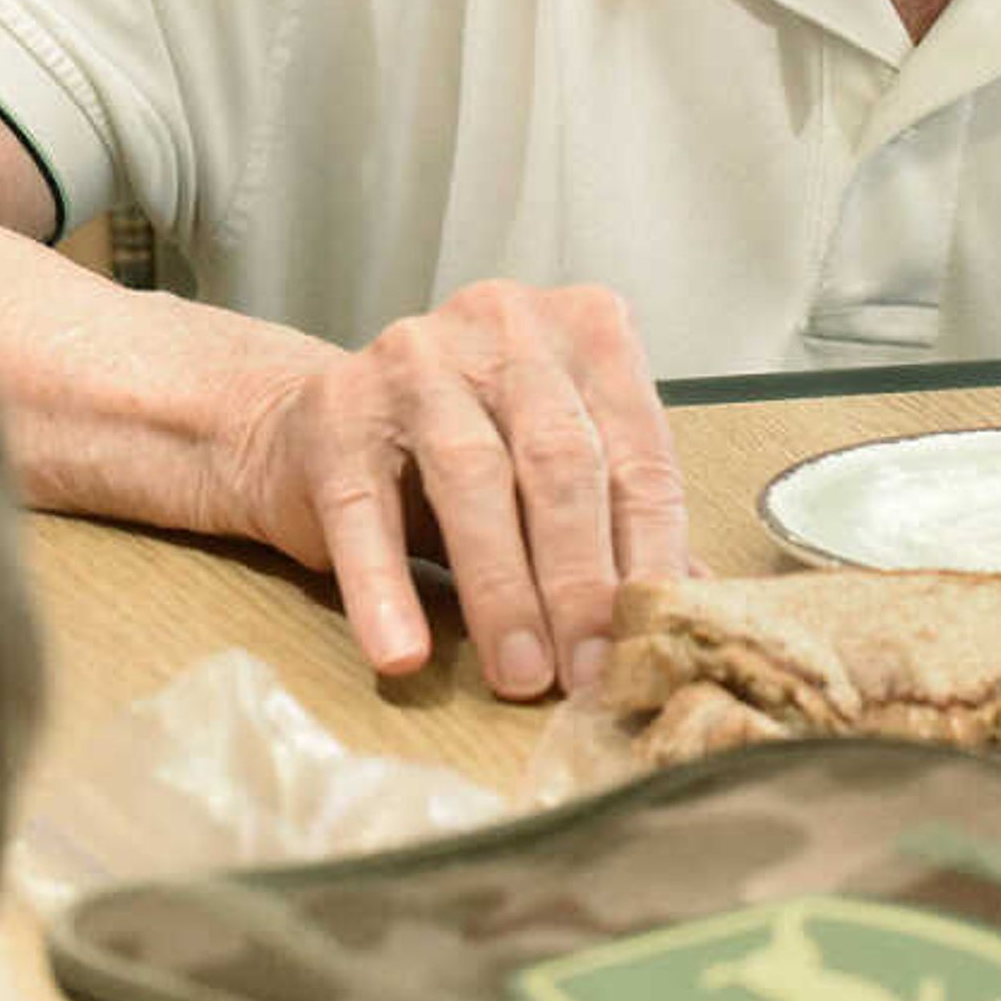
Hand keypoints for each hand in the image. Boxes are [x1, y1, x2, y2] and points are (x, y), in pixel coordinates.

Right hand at [229, 280, 688, 699]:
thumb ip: (620, 523)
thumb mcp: (551, 471)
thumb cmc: (455, 456)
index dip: (651, 552)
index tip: (656, 637)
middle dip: (580, 580)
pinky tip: (402, 653)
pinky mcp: (334, 410)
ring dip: (502, 591)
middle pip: (561, 461)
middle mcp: (504, 325)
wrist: (308, 424)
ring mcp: (414, 359)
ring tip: (520, 675)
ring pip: (473, 477)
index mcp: (583, 331)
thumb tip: (692, 607)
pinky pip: (366, 511)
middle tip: (591, 673)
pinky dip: (385, 589)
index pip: (637, 451)